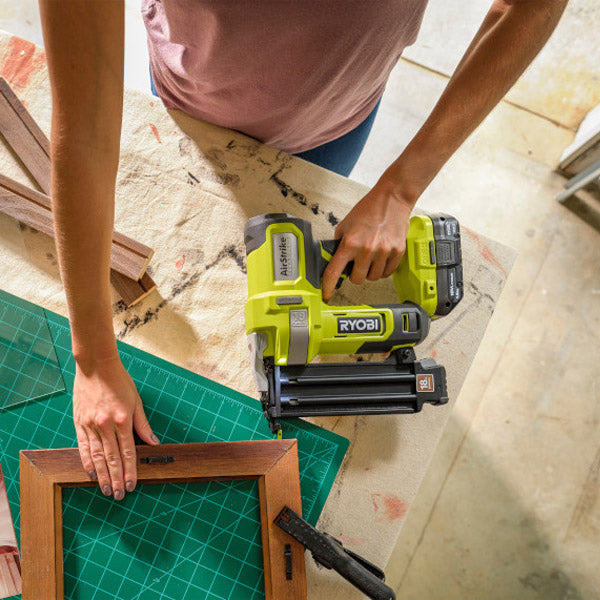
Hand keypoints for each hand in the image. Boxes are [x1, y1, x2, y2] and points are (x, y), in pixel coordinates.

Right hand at [73, 354, 158, 499]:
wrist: (96, 365)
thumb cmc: (119, 381)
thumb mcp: (136, 401)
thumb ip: (143, 424)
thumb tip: (153, 442)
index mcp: (123, 420)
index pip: (127, 452)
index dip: (130, 471)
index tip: (132, 485)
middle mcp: (106, 425)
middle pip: (112, 459)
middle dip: (116, 479)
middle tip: (119, 495)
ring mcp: (90, 425)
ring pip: (96, 456)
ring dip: (102, 476)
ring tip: (106, 490)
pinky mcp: (79, 423)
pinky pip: (83, 447)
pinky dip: (87, 462)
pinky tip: (91, 474)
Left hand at [322, 180, 413, 300]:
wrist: (392, 199)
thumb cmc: (368, 210)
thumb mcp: (345, 225)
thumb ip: (339, 244)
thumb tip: (333, 261)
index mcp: (350, 243)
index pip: (334, 272)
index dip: (328, 287)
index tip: (326, 295)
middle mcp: (366, 249)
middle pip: (356, 279)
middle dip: (354, 274)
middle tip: (356, 263)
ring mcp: (383, 252)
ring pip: (373, 278)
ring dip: (369, 272)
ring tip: (370, 257)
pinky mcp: (397, 252)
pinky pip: (387, 273)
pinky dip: (382, 269)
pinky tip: (380, 258)